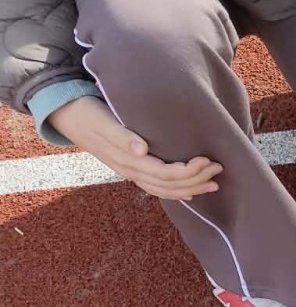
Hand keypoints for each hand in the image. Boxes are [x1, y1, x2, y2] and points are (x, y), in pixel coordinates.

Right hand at [50, 96, 221, 199]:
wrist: (67, 114)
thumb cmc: (88, 113)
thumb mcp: (103, 121)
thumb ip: (122, 136)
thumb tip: (142, 150)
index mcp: (128, 161)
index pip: (166, 174)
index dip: (190, 172)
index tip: (208, 160)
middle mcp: (130, 171)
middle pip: (170, 185)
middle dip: (196, 179)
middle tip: (219, 168)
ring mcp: (130, 172)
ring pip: (165, 189)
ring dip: (190, 188)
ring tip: (213, 184)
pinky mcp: (130, 168)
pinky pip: (155, 187)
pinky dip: (174, 192)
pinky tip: (188, 193)